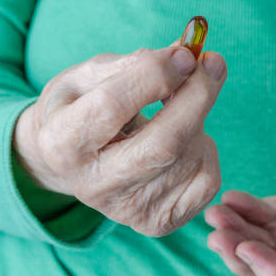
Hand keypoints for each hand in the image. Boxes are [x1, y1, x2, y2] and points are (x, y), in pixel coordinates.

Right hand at [13, 44, 226, 235]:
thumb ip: (135, 63)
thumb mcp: (89, 75)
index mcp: (62, 143)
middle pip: (163, 144)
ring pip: (190, 157)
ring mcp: (127, 211)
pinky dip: (207, 152)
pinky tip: (185, 143)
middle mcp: (93, 186)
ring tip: (176, 111)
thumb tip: (189, 55)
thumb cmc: (82, 107)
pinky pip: (207, 182)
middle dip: (197, 96)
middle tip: (213, 62)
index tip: (185, 53)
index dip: (156, 75)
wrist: (69, 161)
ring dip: (198, 120)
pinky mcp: (157, 223)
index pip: (112, 107)